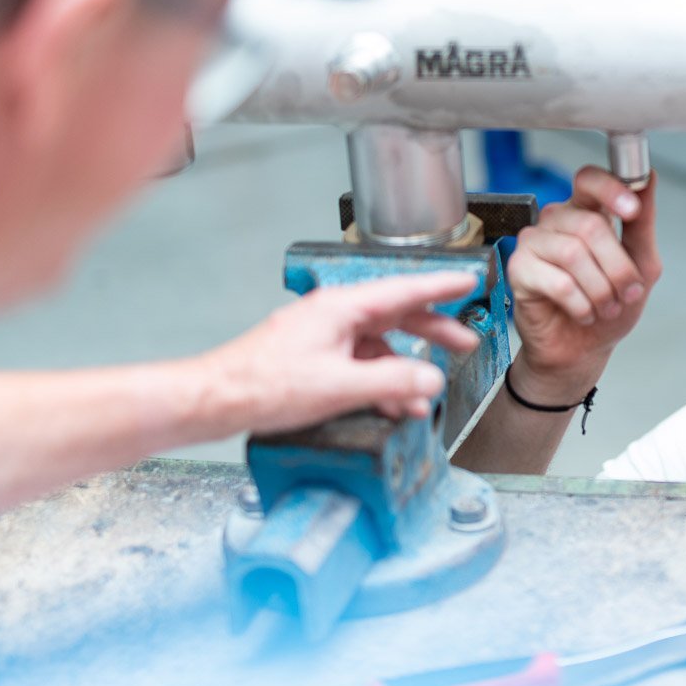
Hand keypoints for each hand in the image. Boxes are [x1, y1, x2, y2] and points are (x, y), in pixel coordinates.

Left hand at [203, 273, 480, 433]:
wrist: (217, 401)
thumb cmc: (263, 386)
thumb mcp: (339, 386)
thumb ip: (392, 381)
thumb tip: (430, 380)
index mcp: (340, 309)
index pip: (403, 290)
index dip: (440, 287)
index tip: (468, 279)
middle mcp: (332, 316)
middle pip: (395, 317)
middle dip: (433, 332)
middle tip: (464, 342)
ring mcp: (322, 337)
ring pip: (378, 346)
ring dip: (404, 371)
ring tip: (424, 398)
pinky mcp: (314, 359)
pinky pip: (360, 364)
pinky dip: (380, 383)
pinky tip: (390, 406)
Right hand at [505, 166, 660, 397]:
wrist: (582, 351)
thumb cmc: (608, 307)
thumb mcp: (641, 267)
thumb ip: (642, 225)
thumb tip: (647, 178)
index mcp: (586, 212)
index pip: (590, 180)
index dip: (611, 190)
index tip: (633, 209)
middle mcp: (557, 221)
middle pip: (591, 225)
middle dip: (618, 267)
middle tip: (627, 293)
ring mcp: (534, 242)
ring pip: (574, 253)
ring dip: (600, 289)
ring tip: (605, 307)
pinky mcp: (518, 269)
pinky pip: (558, 281)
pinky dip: (580, 304)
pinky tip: (584, 312)